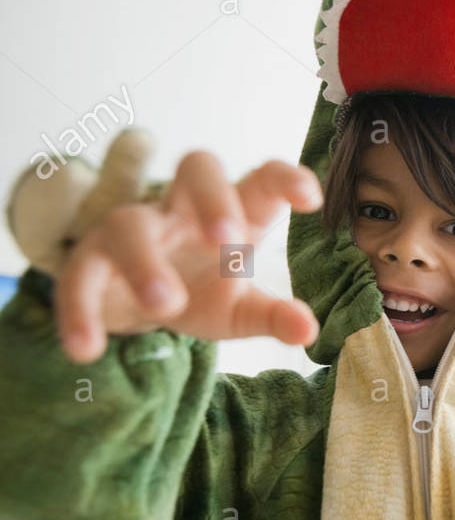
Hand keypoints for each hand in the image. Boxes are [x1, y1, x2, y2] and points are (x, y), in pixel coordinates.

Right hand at [54, 149, 323, 363]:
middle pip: (196, 169)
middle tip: (227, 240)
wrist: (141, 305)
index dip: (284, 179)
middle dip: (213, 198)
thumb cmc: (203, 291)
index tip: (310, 198)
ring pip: (130, 224)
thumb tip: (308, 331)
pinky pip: (79, 276)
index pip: (261, 180)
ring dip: (146, 263)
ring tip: (165, 305)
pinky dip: (80, 312)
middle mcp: (183, 210)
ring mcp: (133, 230)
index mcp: (234, 213)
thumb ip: (274, 316)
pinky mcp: (89, 262)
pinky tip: (86, 350)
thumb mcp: (242, 310)